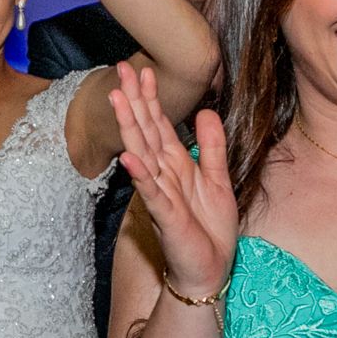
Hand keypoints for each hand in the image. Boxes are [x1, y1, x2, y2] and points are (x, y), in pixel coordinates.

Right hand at [109, 61, 236, 294]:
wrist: (209, 268)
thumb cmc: (210, 228)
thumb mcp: (218, 178)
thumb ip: (212, 145)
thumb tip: (206, 111)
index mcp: (176, 164)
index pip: (158, 124)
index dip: (150, 97)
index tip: (142, 70)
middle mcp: (163, 174)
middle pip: (145, 131)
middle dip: (134, 101)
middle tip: (121, 70)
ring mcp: (161, 194)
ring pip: (142, 155)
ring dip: (129, 128)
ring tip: (118, 101)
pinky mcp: (165, 216)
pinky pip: (151, 193)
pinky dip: (140, 176)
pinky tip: (130, 158)